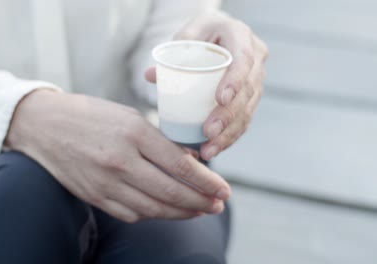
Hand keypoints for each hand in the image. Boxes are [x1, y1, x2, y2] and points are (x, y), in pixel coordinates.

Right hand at [6, 90, 230, 222]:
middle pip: (170, 192)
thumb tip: (190, 162)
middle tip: (217, 206)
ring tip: (198, 211)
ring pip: (153, 209)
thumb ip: (158, 140)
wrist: (43, 125)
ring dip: (180, 213)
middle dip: (200, 203)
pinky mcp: (93, 196)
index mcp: (133, 132)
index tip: (224, 190)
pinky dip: (152, 214)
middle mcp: (120, 160)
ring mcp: (105, 182)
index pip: (180, 165)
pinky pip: (131, 214)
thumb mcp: (128, 115)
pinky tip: (165, 210)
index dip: (207, 182)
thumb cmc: (90, 115)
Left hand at [146, 12, 267, 160]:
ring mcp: (255, 79)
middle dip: (229, 116)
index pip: (244, 60)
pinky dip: (230, 137)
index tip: (220, 100)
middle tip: (208, 133)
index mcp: (240, 36)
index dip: (235, 81)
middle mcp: (255, 58)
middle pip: (248, 91)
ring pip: (248, 110)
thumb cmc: (199, 34)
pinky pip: (244, 119)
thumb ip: (171, 53)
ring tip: (209, 150)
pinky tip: (215, 149)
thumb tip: (150, 75)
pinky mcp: (250, 97)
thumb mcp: (186, 35)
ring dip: (229, 134)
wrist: (216, 33)